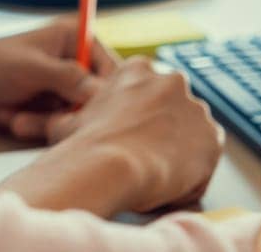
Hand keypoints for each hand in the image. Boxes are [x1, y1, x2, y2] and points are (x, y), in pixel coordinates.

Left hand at [0, 17, 118, 130]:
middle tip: (51, 117)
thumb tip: (103, 92)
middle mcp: (71, 62)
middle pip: (96, 96)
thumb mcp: (32, 68)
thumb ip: (69, 78)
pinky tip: (12, 117)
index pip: (111, 67)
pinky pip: (57, 125)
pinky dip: (36, 126)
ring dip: (48, 121)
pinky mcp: (46, 109)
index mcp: (73, 38)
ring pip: (75, 115)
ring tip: (19, 116)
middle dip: (71, 111)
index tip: (94, 109)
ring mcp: (58, 87)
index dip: (105, 91)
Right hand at [14, 57, 224, 212]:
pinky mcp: (213, 138)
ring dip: (178, 156)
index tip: (133, 136)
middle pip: (173, 112)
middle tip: (142, 160)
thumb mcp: (67, 123)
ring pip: (191, 137)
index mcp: (138, 70)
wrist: (110, 165)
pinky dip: (191, 179)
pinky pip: (204, 163)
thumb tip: (48, 123)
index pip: (148, 91)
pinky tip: (167, 190)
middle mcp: (173, 81)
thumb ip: (72, 117)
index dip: (141, 118)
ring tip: (153, 179)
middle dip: (163, 135)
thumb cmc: (86, 144)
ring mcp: (196, 109)